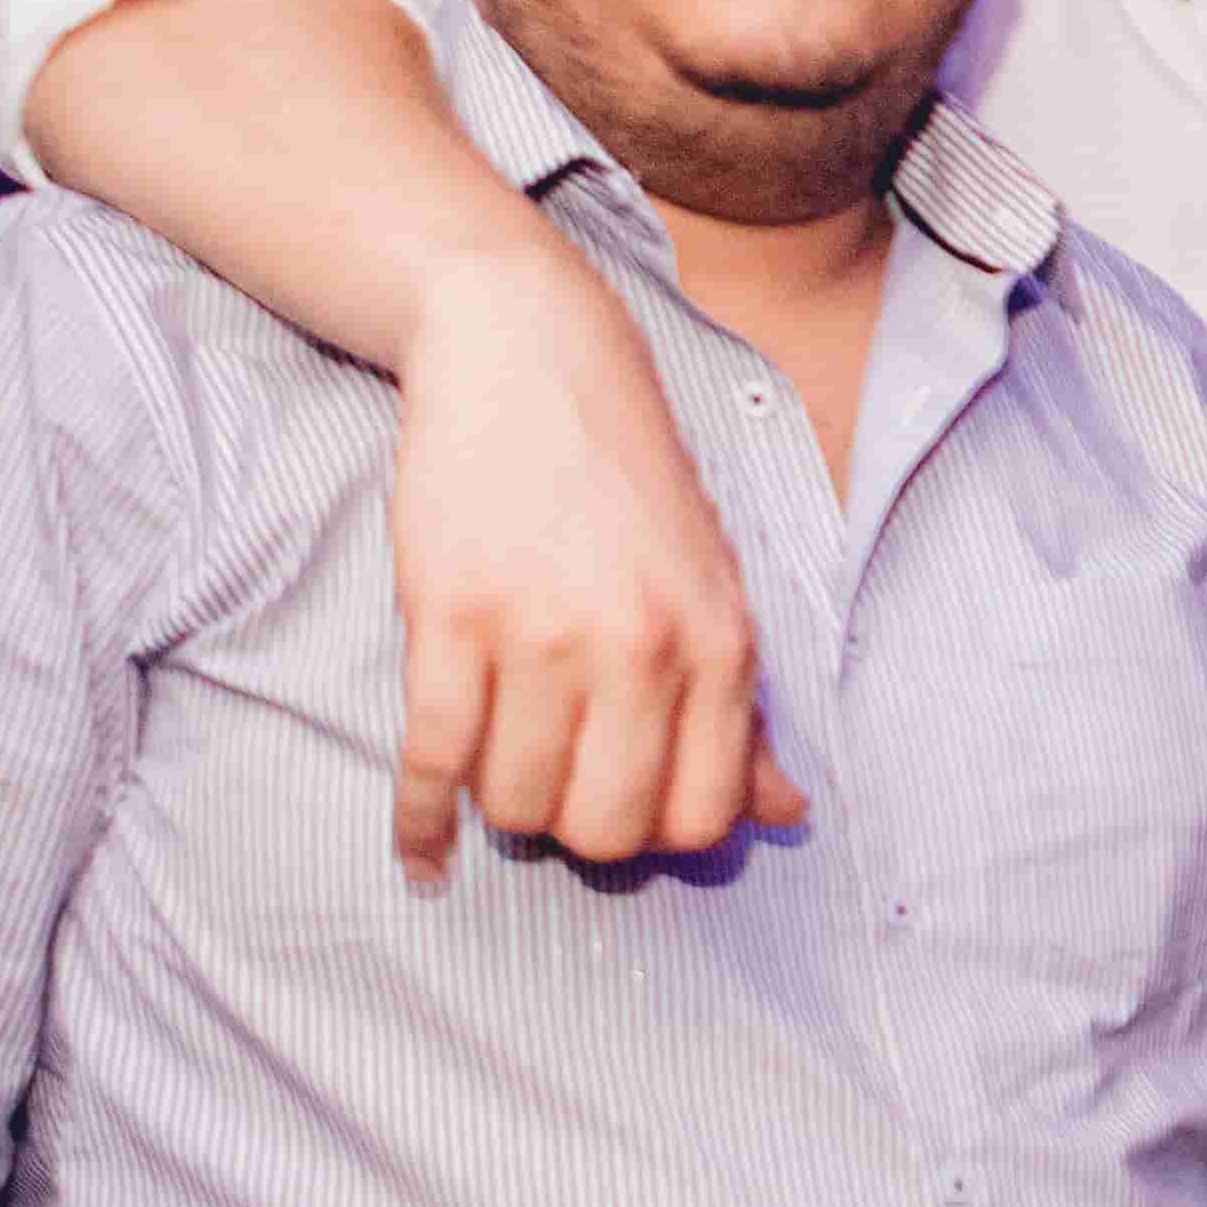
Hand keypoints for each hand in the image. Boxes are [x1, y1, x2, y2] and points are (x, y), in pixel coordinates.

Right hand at [389, 239, 804, 882]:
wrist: (530, 359)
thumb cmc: (626, 482)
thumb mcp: (713, 583)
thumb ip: (743, 708)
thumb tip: (785, 815)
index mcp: (722, 642)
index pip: (705, 816)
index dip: (659, 833)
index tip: (625, 809)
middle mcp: (642, 645)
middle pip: (606, 830)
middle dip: (575, 829)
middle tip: (554, 783)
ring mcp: (542, 631)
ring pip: (515, 803)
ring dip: (500, 804)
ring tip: (499, 756)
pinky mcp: (449, 614)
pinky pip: (431, 761)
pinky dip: (421, 823)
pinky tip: (423, 847)